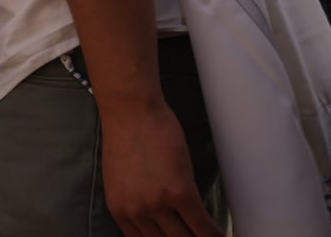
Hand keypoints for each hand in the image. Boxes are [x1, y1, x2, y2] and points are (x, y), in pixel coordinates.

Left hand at [100, 101, 223, 235]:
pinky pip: (202, 225)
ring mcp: (156, 204)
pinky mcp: (179, 192)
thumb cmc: (127, 136)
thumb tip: (157, 220)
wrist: (129, 110)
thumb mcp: (121, 179)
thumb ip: (135, 202)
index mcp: (119, 210)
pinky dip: (215, 234)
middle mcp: (135, 212)